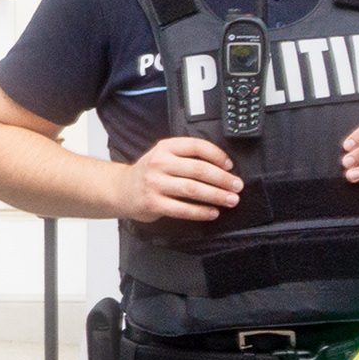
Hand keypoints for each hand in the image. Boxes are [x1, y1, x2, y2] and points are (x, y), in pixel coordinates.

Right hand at [120, 135, 238, 221]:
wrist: (121, 190)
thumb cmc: (149, 173)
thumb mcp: (163, 156)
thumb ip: (186, 157)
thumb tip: (222, 168)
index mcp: (165, 148)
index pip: (197, 146)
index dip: (217, 155)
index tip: (230, 166)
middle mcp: (159, 163)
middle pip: (198, 170)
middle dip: (222, 179)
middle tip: (237, 186)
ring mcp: (155, 184)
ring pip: (193, 189)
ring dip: (216, 196)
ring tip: (230, 200)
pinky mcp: (153, 203)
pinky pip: (182, 209)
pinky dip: (201, 212)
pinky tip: (212, 213)